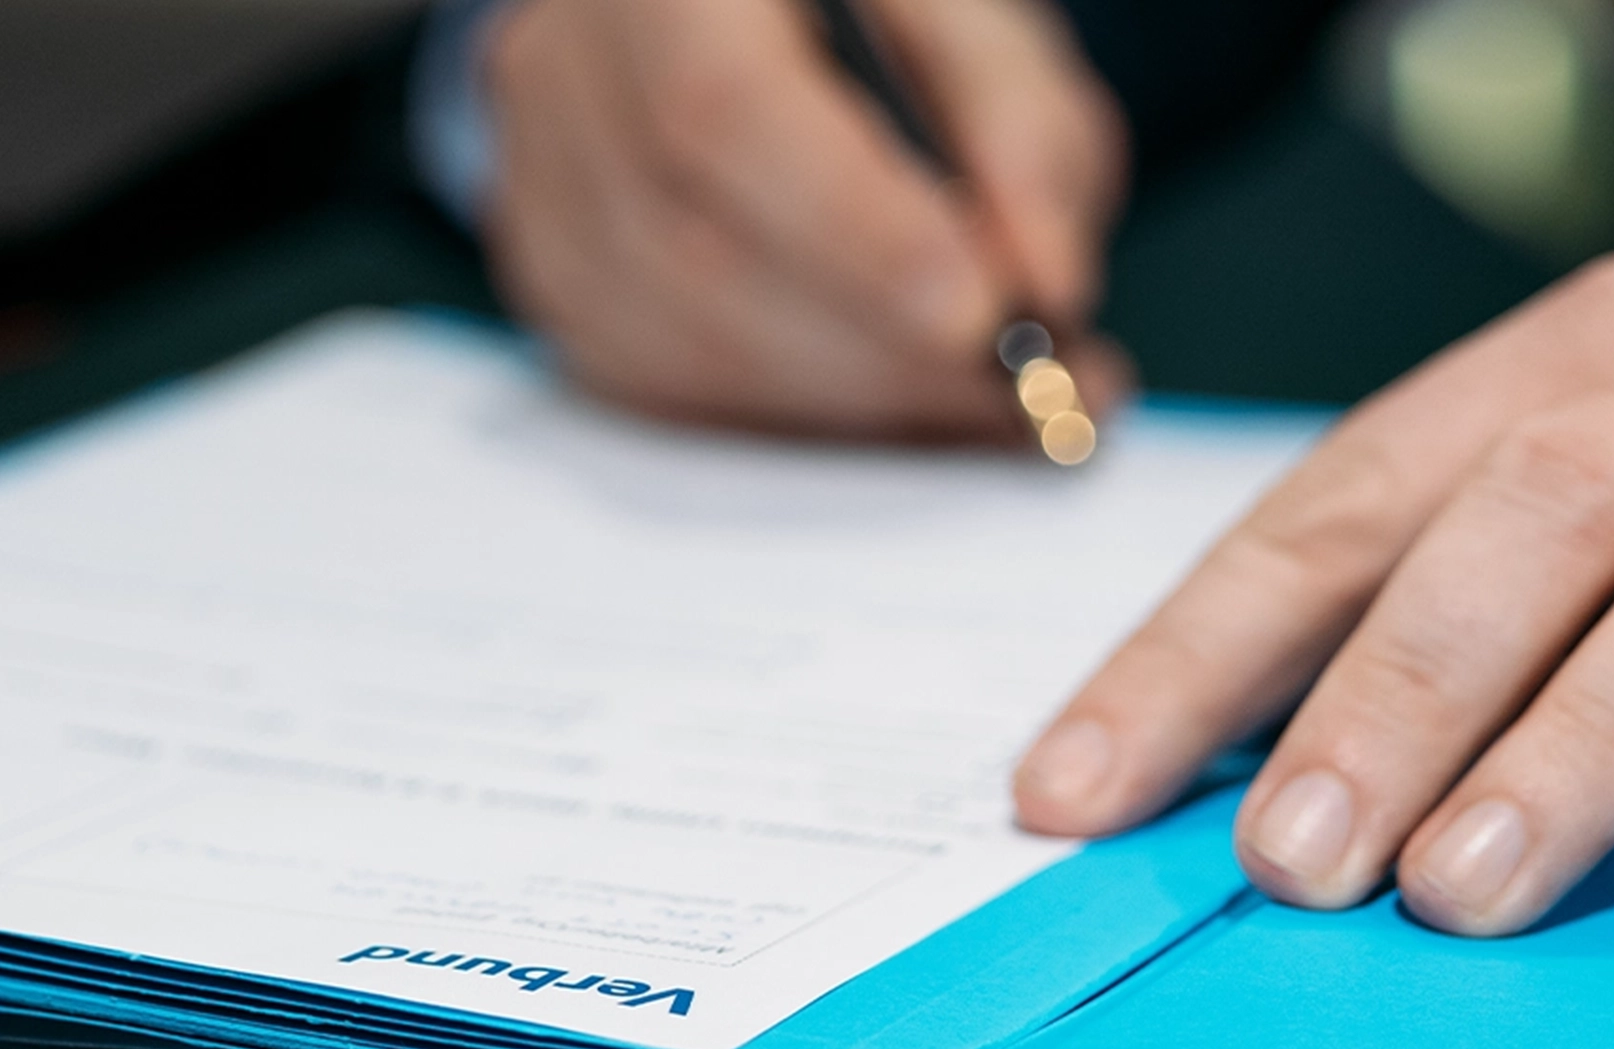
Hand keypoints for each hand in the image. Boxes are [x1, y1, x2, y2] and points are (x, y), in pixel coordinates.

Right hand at [481, 0, 1130, 440]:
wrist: (742, 25)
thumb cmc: (868, 19)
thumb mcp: (978, 29)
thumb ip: (1026, 136)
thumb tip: (1048, 289)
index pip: (725, 109)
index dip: (852, 230)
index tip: (978, 316)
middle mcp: (568, 69)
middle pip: (698, 249)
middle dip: (882, 349)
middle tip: (1026, 390)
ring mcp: (541, 185)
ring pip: (681, 343)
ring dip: (854, 401)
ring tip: (985, 402)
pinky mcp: (557, 282)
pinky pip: (670, 392)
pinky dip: (802, 420)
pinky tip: (894, 402)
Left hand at [1014, 252, 1613, 946]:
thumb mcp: (1587, 488)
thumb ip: (1439, 596)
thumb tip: (1241, 780)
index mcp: (1561, 363)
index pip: (1340, 502)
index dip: (1196, 648)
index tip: (1076, 788)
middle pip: (1519, 514)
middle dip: (1387, 696)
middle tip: (1290, 861)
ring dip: (1574, 746)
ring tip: (1456, 896)